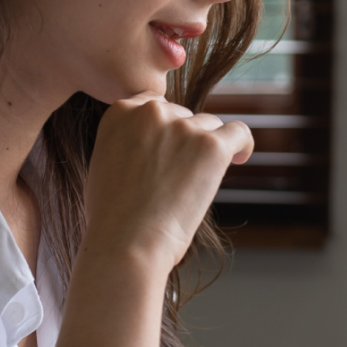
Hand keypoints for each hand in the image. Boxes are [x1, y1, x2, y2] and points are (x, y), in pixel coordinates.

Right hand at [79, 94, 253, 271]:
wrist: (127, 241)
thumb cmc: (112, 216)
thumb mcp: (104, 162)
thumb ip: (128, 140)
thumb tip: (155, 142)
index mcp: (120, 111)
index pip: (155, 104)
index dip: (166, 128)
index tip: (171, 148)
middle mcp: (151, 112)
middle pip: (183, 115)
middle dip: (184, 141)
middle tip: (179, 177)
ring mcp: (182, 126)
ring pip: (209, 126)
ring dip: (206, 149)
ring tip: (196, 184)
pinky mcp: (211, 145)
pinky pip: (238, 132)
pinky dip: (242, 144)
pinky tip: (240, 159)